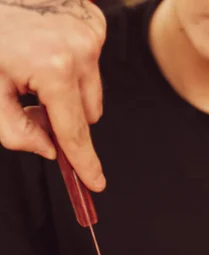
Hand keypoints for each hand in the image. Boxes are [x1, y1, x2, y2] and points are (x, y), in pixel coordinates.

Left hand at [0, 0, 106, 190]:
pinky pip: (92, 65)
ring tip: (36, 69)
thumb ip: (16, 132)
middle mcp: (81, 49)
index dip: (84, 162)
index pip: (74, 130)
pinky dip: (73, 67)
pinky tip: (48, 51)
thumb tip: (50, 149)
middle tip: (30, 98)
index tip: (96, 182)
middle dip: (64, 116)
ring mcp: (91, 33)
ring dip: (69, 92)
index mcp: (55, 68)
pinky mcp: (93, 22)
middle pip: (88, 114)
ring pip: (92, 91)